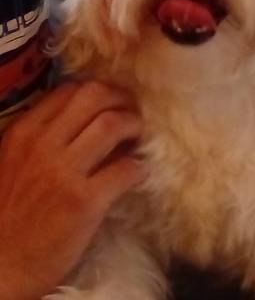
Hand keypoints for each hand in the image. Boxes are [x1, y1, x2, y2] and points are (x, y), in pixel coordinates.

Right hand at [0, 82, 147, 299]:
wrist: (1, 266)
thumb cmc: (11, 213)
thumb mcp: (16, 162)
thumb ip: (46, 137)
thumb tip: (91, 118)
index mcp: (24, 132)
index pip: (70, 90)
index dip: (101, 92)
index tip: (115, 103)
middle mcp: (42, 145)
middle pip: (95, 96)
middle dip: (122, 99)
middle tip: (133, 113)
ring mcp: (63, 172)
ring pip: (113, 124)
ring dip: (134, 126)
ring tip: (138, 139)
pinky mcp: (84, 201)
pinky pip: (126, 169)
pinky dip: (139, 167)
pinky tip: (139, 173)